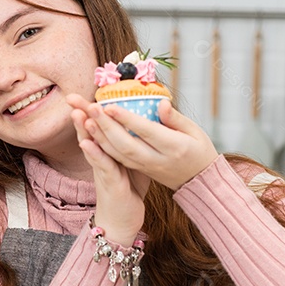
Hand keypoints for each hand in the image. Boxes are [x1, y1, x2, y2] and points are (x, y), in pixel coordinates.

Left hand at [67, 96, 217, 191]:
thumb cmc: (199, 151)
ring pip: (119, 154)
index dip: (127, 119)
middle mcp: (157, 160)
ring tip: (85, 117)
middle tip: (90, 107)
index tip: (110, 106)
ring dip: (99, 136)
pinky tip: (91, 133)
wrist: (199, 183)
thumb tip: (161, 102)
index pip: (146, 132)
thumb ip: (176, 118)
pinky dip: (103, 147)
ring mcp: (146, 167)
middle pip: (126, 144)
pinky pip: (118, 159)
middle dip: (106, 126)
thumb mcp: (195, 132)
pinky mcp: (139, 170)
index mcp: (174, 147)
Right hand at [69, 100, 147, 245]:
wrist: (121, 222)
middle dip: (80, 114)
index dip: (90, 111)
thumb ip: (133, 144)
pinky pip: (100, 166)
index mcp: (107, 153)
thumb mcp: (132, 163)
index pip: (97, 128)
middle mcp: (101, 160)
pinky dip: (93, 153)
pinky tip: (87, 142)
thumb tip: (142, 126)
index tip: (85, 94)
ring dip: (84, 129)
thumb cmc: (128, 192)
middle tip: (71, 96)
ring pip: (92, 146)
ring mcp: (102, 171)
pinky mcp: (108, 183)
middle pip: (88, 133)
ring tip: (78, 112)